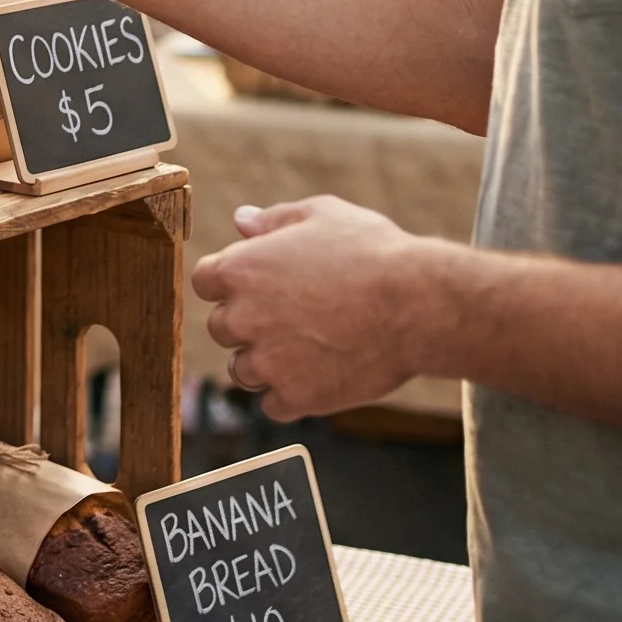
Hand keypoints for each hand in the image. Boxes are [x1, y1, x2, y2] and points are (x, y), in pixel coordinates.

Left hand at [192, 197, 435, 419]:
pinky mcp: (296, 396)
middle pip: (221, 328)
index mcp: (240, 270)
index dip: (229, 284)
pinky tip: (318, 376)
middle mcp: (244, 317)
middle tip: (291, 318)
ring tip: (307, 349)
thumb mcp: (321, 216)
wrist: (418, 305)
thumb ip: (273, 220)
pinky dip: (291, 395)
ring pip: (243, 370)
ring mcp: (268, 361)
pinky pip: (273, 405)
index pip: (204, 282)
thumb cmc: (372, 252)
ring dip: (266, 363)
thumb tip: (242, 220)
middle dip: (248, 324)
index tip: (256, 288)